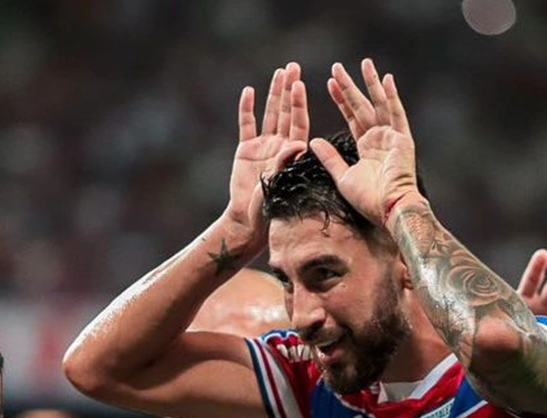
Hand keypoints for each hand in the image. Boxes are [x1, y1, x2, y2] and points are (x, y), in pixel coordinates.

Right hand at [225, 62, 309, 239]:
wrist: (248, 220)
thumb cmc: (269, 208)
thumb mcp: (281, 185)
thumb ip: (288, 163)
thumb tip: (299, 143)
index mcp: (292, 153)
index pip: (298, 123)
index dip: (298, 104)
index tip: (300, 84)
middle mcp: (280, 145)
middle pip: (285, 113)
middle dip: (289, 90)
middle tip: (293, 67)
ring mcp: (263, 146)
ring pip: (269, 114)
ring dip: (274, 94)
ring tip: (279, 72)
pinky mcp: (246, 150)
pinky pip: (247, 125)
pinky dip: (247, 109)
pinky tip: (249, 92)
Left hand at [312, 58, 420, 226]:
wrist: (388, 210)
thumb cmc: (367, 200)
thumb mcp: (342, 177)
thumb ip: (329, 158)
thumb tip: (313, 141)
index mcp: (367, 149)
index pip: (352, 118)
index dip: (341, 101)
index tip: (329, 84)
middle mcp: (380, 139)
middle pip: (363, 107)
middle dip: (350, 87)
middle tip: (337, 67)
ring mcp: (393, 138)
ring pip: (379, 104)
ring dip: (371, 84)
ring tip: (363, 63)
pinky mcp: (403, 139)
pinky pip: (397, 113)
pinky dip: (392, 96)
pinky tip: (386, 79)